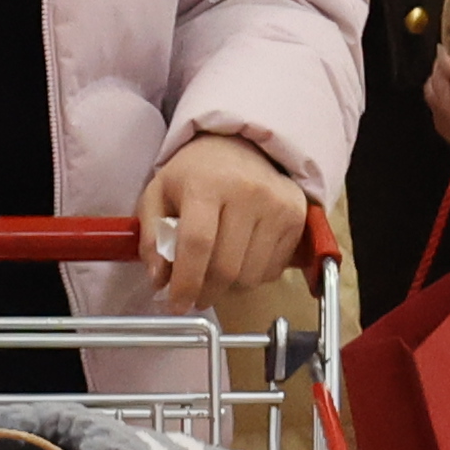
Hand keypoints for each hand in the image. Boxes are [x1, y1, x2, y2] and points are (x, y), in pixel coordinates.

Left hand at [136, 132, 308, 304]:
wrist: (240, 145)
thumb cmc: (196, 172)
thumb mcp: (159, 193)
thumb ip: (151, 235)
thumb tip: (158, 279)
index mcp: (207, 184)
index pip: (197, 243)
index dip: (186, 281)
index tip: (176, 304)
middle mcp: (248, 193)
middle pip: (226, 266)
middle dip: (205, 292)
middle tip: (193, 297)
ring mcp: (277, 206)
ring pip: (250, 275)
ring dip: (228, 287)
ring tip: (215, 273)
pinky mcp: (297, 218)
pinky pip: (272, 270)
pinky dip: (251, 276)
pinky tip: (239, 258)